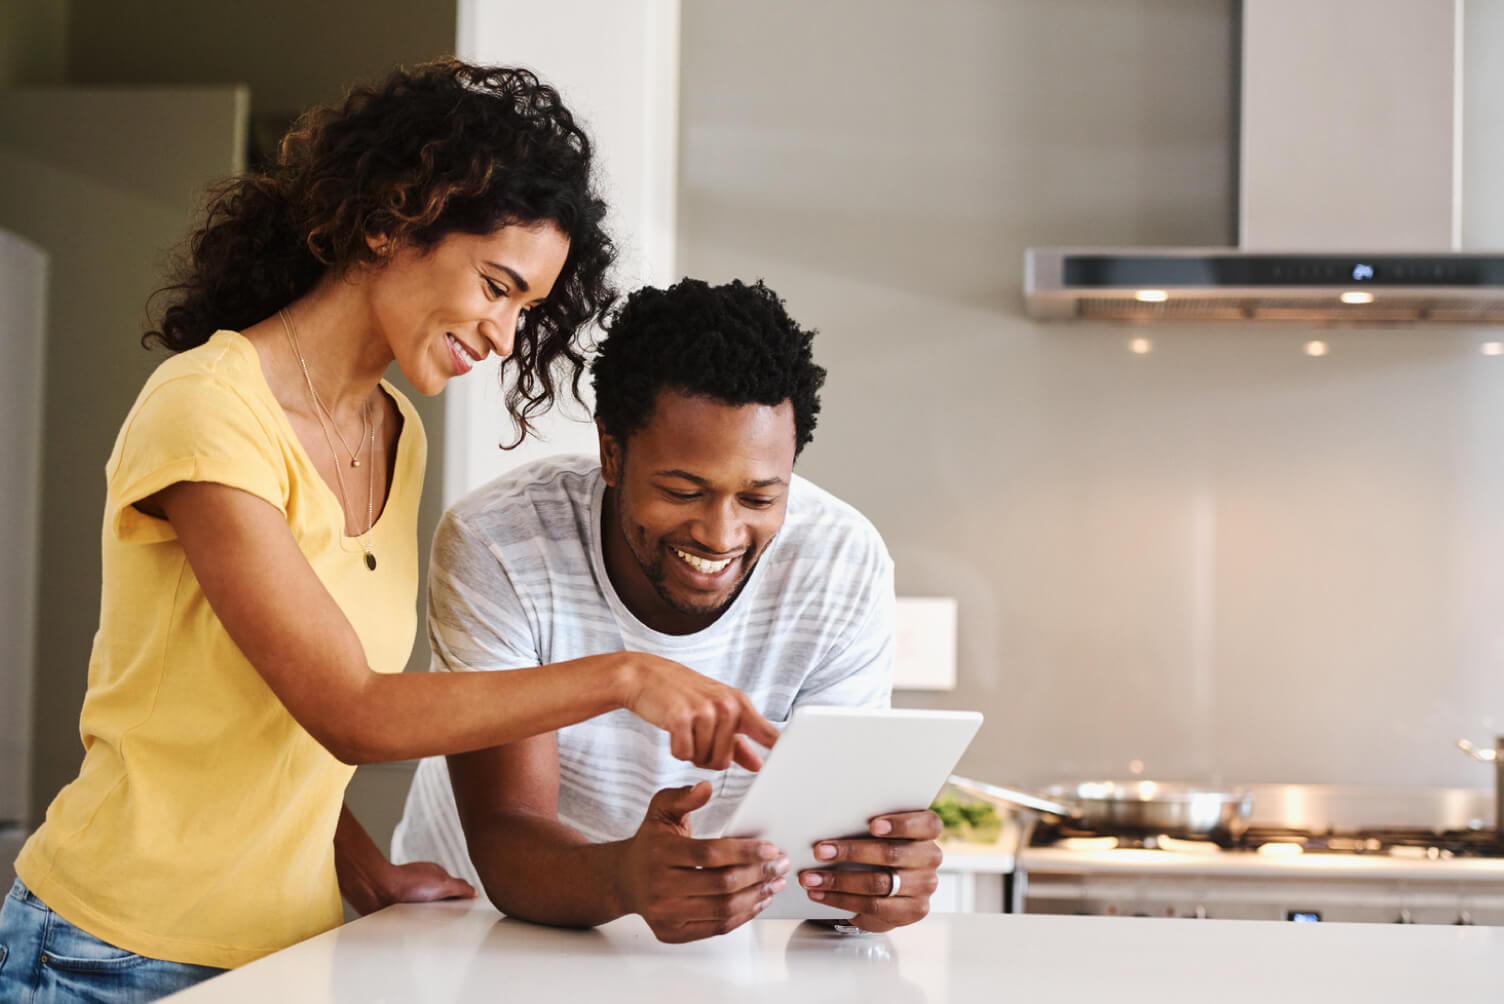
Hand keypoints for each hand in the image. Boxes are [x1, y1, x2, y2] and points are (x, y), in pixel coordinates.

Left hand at [342, 860, 476, 916]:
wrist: (377, 891)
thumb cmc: (406, 883)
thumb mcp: (442, 883)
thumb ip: (461, 887)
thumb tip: (476, 892)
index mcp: (437, 877)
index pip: (457, 891)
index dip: (463, 903)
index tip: (468, 914)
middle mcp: (425, 887)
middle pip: (444, 904)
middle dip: (448, 914)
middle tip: (450, 923)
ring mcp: (413, 899)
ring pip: (430, 915)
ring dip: (432, 921)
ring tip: (432, 927)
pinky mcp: (402, 910)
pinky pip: (416, 921)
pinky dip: (419, 925)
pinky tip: (418, 929)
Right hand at [619, 782, 789, 942]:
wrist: (624, 879)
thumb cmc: (651, 842)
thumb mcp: (661, 811)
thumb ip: (682, 797)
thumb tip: (705, 787)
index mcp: (660, 853)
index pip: (711, 854)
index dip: (745, 851)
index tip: (772, 849)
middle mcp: (660, 886)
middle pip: (722, 884)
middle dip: (759, 874)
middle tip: (781, 866)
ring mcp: (665, 913)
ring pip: (723, 909)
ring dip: (756, 897)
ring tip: (775, 884)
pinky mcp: (672, 932)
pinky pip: (716, 928)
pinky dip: (743, 916)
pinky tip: (758, 901)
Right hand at [620, 654, 780, 769]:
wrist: (645, 676)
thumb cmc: (683, 694)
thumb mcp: (716, 710)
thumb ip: (738, 740)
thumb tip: (759, 764)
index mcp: (740, 704)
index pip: (769, 734)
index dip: (781, 752)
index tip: (798, 765)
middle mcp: (726, 706)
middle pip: (725, 761)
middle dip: (708, 757)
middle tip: (696, 735)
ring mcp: (704, 711)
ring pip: (704, 760)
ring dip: (691, 752)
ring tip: (685, 729)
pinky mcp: (681, 718)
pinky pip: (684, 754)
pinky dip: (677, 749)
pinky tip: (673, 729)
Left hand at [797, 809, 942, 931]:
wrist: (894, 886)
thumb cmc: (880, 845)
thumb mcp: (881, 831)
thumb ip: (867, 823)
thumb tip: (828, 818)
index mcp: (927, 831)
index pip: (926, 824)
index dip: (900, 824)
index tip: (873, 826)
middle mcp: (930, 858)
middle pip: (892, 854)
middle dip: (851, 852)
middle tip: (820, 851)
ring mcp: (923, 887)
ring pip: (878, 883)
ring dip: (838, 880)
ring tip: (811, 878)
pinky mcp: (911, 911)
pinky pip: (872, 906)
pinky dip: (840, 899)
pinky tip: (820, 894)